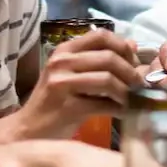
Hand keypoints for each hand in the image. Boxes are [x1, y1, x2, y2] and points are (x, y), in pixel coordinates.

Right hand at [21, 29, 141, 137]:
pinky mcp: (67, 108)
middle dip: (130, 72)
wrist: (28, 130)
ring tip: (129, 99)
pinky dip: (119, 108)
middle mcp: (61, 62)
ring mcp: (62, 84)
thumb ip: (99, 59)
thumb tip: (133, 46)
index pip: (101, 36)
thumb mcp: (72, 74)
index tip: (133, 62)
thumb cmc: (54, 101)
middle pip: (109, 58)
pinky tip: (122, 112)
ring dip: (126, 91)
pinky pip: (104, 104)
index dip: (123, 47)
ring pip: (108, 80)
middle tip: (137, 84)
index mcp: (64, 50)